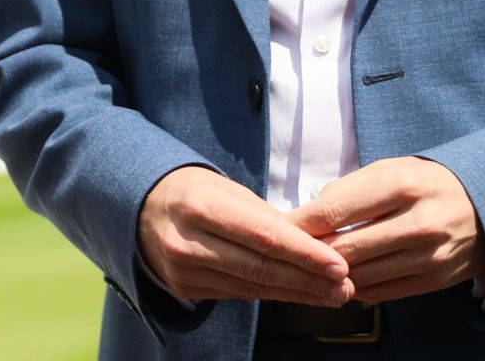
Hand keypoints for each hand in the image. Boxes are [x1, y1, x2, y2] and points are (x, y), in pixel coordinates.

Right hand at [137, 165, 352, 304]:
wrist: (139, 209)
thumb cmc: (192, 192)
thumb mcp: (226, 190)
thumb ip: (267, 217)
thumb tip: (315, 243)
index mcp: (199, 206)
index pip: (263, 236)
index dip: (305, 254)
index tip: (339, 264)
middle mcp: (188, 242)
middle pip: (260, 267)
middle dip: (308, 279)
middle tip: (345, 286)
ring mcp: (184, 271)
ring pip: (252, 287)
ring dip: (297, 293)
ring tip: (333, 294)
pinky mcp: (185, 289)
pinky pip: (238, 294)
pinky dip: (273, 295)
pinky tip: (299, 294)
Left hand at [288, 157, 484, 304]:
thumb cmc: (425, 183)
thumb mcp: (390, 169)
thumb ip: (348, 190)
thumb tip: (305, 215)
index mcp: (401, 184)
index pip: (335, 209)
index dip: (299, 224)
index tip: (274, 229)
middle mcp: (417, 222)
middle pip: (344, 249)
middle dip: (310, 254)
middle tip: (285, 254)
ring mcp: (429, 255)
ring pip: (360, 276)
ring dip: (330, 275)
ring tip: (310, 268)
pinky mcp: (435, 280)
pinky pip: (381, 293)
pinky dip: (356, 288)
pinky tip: (344, 278)